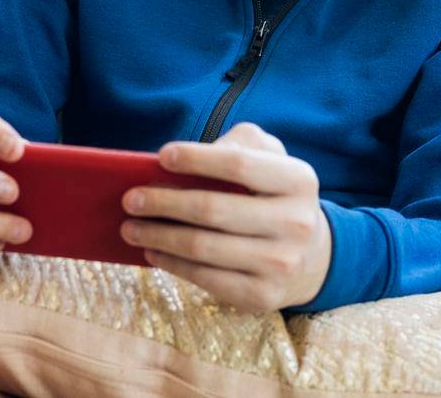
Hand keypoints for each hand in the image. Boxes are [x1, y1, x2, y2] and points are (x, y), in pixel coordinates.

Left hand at [119, 121, 331, 312]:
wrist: (310, 256)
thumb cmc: (273, 194)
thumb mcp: (268, 158)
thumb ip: (238, 144)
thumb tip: (189, 160)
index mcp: (298, 180)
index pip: (239, 164)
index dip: (196, 159)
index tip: (161, 157)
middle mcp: (295, 223)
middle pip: (213, 209)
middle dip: (163, 203)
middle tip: (130, 199)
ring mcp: (280, 264)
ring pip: (202, 248)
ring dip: (157, 237)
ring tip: (131, 227)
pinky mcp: (263, 296)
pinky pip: (205, 279)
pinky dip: (171, 264)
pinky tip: (153, 252)